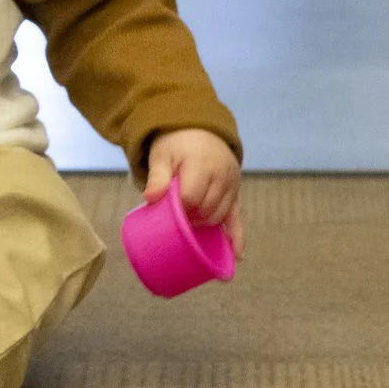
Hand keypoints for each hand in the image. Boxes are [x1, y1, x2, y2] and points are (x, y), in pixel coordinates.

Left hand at [146, 128, 243, 261]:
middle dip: (190, 218)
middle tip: (175, 217)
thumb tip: (150, 198)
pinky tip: (237, 255)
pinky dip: (238, 236)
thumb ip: (157, 176)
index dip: (178, 208)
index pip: (190, 197)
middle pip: (206, 209)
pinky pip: (238, 217)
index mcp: (201, 164)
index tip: (168, 209)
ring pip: (219, 215)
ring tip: (189, 221)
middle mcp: (221, 175)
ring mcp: (231, 185)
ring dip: (204, 224)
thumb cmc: (176, 146)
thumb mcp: (162, 155)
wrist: (200, 131)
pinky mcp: (236, 193)